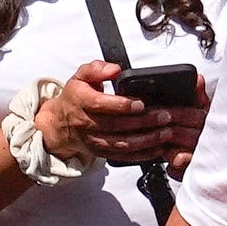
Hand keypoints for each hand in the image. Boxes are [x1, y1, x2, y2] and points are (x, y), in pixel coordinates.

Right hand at [51, 67, 184, 170]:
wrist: (61, 124)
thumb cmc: (76, 98)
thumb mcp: (81, 76)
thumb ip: (97, 68)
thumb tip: (114, 69)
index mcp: (80, 101)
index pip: (101, 105)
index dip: (122, 105)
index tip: (141, 103)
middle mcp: (86, 123)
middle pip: (116, 125)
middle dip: (142, 122)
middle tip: (164, 116)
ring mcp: (94, 140)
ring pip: (121, 144)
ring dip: (146, 140)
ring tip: (165, 132)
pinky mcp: (101, 153)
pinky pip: (123, 156)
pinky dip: (142, 155)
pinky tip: (157, 148)